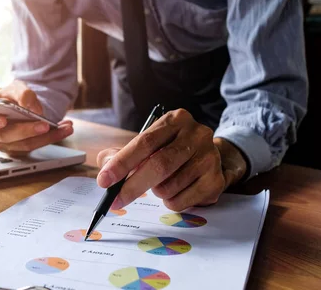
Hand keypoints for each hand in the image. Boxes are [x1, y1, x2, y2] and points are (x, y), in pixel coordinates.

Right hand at [0, 80, 73, 154]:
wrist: (22, 105)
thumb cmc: (12, 96)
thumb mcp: (16, 88)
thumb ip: (22, 93)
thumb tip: (31, 106)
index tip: (2, 120)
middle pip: (6, 137)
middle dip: (26, 131)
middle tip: (44, 125)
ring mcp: (6, 144)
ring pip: (25, 145)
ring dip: (48, 136)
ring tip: (65, 126)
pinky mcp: (20, 150)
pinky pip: (36, 146)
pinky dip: (53, 137)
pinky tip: (65, 128)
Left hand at [96, 109, 247, 210]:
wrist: (207, 157)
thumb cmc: (170, 150)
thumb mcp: (148, 144)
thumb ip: (123, 154)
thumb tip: (105, 169)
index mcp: (175, 120)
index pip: (145, 142)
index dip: (122, 162)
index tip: (104, 180)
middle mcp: (197, 134)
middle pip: (159, 164)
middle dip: (132, 186)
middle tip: (115, 200)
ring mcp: (209, 156)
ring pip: (169, 186)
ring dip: (155, 192)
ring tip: (158, 185)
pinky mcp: (216, 180)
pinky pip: (182, 201)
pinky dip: (169, 202)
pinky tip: (174, 191)